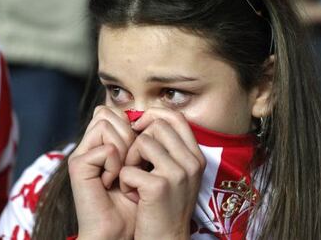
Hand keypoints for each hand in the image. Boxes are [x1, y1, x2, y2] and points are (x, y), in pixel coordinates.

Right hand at [68, 106, 136, 239]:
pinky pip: (107, 148)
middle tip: (129, 163)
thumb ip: (137, 139)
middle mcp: (88, 144)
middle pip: (109, 112)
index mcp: (100, 142)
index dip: (130, 125)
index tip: (137, 152)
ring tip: (121, 173)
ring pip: (106, 124)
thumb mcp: (140, 164)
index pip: (113, 111)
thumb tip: (148, 115)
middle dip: (128, 135)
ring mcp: (81, 153)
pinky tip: (112, 183)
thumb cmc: (134, 201)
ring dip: (123, 149)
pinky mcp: (78, 165)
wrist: (120, 231)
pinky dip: (116, 166)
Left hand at [119, 108, 205, 239]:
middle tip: (135, 162)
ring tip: (134, 180)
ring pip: (142, 142)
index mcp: (195, 156)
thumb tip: (146, 121)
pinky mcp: (159, 186)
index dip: (154, 115)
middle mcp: (191, 162)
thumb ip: (168, 149)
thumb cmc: (164, 206)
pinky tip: (133, 196)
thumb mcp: (176, 175)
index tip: (139, 126)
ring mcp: (177, 173)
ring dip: (130, 160)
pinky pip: (129, 168)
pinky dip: (125, 181)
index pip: (176, 117)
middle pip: (157, 125)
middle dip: (138, 140)